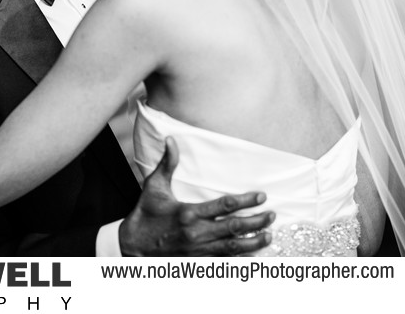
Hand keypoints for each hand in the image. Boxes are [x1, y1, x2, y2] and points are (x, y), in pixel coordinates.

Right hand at [119, 137, 273, 255]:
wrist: (132, 246)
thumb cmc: (145, 215)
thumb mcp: (154, 187)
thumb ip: (167, 164)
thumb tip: (172, 141)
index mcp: (188, 213)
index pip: (225, 206)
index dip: (246, 201)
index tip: (261, 196)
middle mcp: (196, 233)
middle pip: (234, 228)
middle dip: (256, 222)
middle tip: (272, 215)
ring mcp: (198, 251)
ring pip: (233, 248)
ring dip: (253, 242)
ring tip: (269, 236)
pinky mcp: (196, 262)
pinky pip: (223, 263)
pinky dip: (240, 261)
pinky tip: (253, 257)